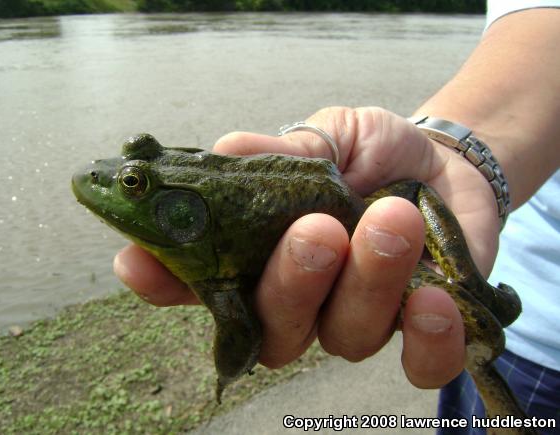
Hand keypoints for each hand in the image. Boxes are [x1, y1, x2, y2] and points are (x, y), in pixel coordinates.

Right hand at [114, 107, 500, 388]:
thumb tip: (224, 151)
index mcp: (261, 256)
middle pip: (273, 329)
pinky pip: (420, 364)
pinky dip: (427, 341)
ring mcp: (357, 320)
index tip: (140, 264)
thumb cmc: (368, 152)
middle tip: (315, 230)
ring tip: (391, 220)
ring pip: (345, 339)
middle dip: (290, 283)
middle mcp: (300, 301)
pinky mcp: (420, 333)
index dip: (165, 281)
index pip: (199, 283)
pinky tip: (432, 299)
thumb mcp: (325, 138)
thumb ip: (279, 154)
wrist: (441, 163)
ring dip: (365, 283)